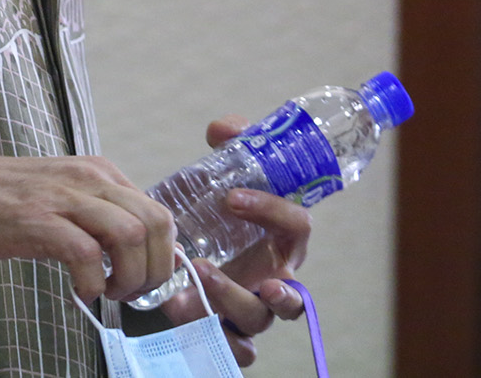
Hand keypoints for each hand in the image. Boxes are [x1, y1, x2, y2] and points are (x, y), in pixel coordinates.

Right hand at [0, 152, 176, 301]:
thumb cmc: (1, 201)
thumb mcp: (62, 198)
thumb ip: (99, 217)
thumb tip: (137, 255)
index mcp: (98, 172)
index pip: (158, 213)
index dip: (164, 256)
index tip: (148, 283)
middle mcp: (87, 178)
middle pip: (155, 223)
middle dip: (155, 270)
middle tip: (131, 293)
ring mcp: (62, 197)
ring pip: (130, 235)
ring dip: (129, 277)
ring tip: (108, 292)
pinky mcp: (36, 220)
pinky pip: (86, 253)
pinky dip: (92, 281)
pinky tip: (80, 291)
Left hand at [155, 114, 313, 365]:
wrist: (186, 257)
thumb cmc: (219, 218)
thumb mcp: (223, 179)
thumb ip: (230, 148)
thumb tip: (224, 128)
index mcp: (280, 242)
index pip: (298, 227)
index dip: (273, 211)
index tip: (232, 196)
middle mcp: (274, 279)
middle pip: (289, 296)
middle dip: (260, 284)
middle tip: (210, 264)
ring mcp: (254, 309)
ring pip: (257, 322)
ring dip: (226, 305)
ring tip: (189, 286)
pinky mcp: (228, 332)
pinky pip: (237, 351)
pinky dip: (214, 337)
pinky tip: (182, 313)